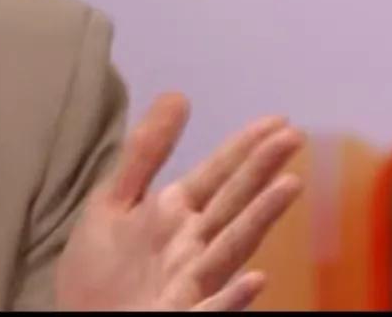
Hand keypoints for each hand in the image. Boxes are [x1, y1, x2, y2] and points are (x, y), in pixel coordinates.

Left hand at [54, 93, 304, 310]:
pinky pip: (212, 309)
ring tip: (288, 187)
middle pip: (232, 204)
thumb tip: (177, 96)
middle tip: (292, 138)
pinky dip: (233, 296)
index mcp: (175, 215)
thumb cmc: (99, 270)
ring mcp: (190, 283)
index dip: (244, 148)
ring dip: (259, 219)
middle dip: (260, 172)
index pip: (217, 176)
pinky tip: (256, 278)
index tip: (279, 120)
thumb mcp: (114, 202)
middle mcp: (192, 247)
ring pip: (231, 248)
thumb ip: (144, 154)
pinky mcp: (181, 316)